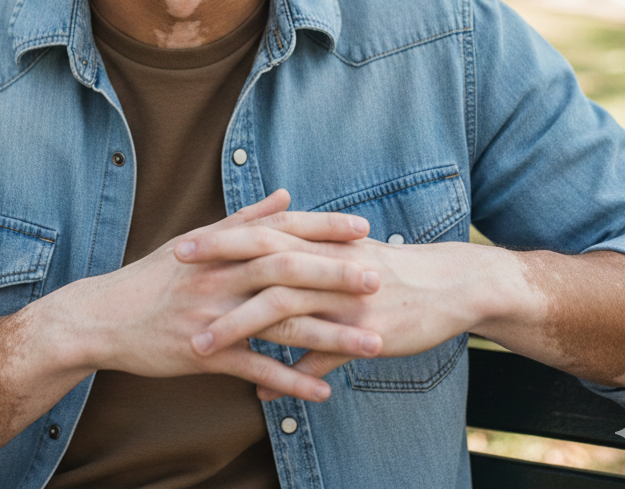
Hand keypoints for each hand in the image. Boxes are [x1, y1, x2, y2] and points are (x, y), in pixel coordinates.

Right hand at [56, 189, 379, 401]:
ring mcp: (215, 314)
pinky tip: (323, 393)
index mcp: (224, 247)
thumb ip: (245, 219)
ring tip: (372, 345)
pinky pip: (255, 367)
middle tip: (378, 279)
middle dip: (335, 276)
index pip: (281, 230)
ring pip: (281, 324)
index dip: (322, 228)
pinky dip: (290, 380)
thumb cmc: (153, 278)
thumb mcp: (197, 240)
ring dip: (329, 336)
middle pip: (287, 272)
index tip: (362, 228)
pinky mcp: (205, 353)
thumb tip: (286, 194)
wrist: (105, 317)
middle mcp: (223, 275)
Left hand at [176, 228, 488, 399]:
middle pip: (263, 262)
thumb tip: (271, 248)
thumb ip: (306, 248)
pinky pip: (318, 358)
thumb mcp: (346, 251)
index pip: (261, 232)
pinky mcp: (362, 335)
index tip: (181, 244)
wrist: (448, 286)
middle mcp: (327, 266)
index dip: (221, 237)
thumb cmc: (391, 268)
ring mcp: (343, 300)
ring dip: (238, 329)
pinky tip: (261, 392)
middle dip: (217, 270)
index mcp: (319, 243)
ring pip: (282, 312)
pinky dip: (288, 375)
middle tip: (175, 278)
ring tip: (200, 347)